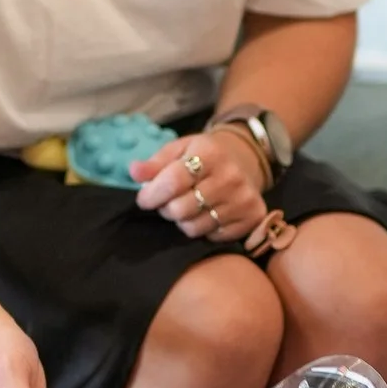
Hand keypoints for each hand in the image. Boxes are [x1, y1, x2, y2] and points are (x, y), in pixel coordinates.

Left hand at [132, 122, 269, 244]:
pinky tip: (207, 214)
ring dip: (183, 221)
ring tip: (187, 207)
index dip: (151, 195)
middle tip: (169, 202)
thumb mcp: (178, 150)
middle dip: (166, 209)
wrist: (244, 160)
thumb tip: (134, 172)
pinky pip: (213, 237)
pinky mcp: (253, 217)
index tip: (144, 199)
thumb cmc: (203, 156)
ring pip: (194, 228)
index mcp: (210, 152)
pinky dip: (204, 229)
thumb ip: (154, 164)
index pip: (172, 181)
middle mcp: (231, 176)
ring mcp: (244, 199)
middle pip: (181, 209)